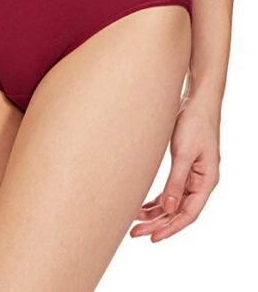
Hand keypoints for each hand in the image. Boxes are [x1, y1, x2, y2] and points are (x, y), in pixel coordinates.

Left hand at [130, 94, 220, 241]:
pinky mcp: (182, 167)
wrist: (195, 102)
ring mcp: (191, 175)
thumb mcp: (184, 154)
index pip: (188, 214)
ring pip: (172, 202)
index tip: (152, 237)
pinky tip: (143, 206)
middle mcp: (200, 182)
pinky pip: (169, 190)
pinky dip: (156, 199)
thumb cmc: (194, 124)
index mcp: (206, 182)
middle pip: (178, 211)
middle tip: (134, 233)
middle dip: (157, 223)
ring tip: (134, 221)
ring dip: (154, 213)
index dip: (170, 228)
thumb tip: (167, 209)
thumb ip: (176, 182)